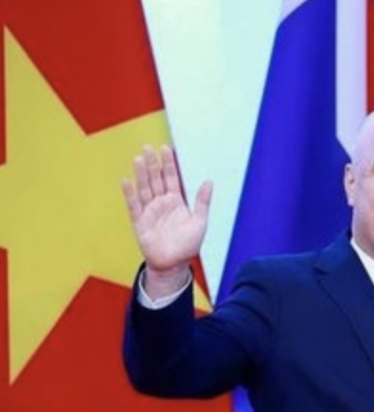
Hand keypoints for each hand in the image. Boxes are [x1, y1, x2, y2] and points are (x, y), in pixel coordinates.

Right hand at [121, 145, 212, 295]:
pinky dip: (130, 194)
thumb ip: (202, 202)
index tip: (166, 148)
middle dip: (153, 164)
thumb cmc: (187, 245)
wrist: (174, 265)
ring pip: (144, 188)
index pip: (171, 178)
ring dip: (141, 174)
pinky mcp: (140, 222)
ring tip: (139, 159)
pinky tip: (126, 181)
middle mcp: (161, 204)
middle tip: (148, 147)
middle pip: (156, 179)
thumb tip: (209, 181)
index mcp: (176, 202)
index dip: (169, 164)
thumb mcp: (200, 222)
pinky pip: (134, 205)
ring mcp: (149, 211)